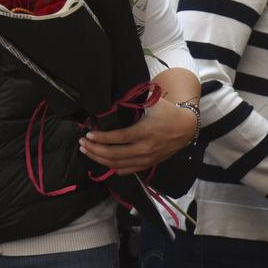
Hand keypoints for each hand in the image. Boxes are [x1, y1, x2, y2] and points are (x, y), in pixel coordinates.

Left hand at [78, 102, 196, 175]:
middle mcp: (145, 148)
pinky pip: (128, 171)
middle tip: (82, 143)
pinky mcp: (149, 164)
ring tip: (87, 152)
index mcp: (145, 131)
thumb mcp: (153, 101)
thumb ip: (135, 99)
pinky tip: (103, 162)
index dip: (101, 138)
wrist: (186, 128)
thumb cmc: (168, 112)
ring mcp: (147, 158)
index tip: (88, 134)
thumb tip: (114, 96)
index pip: (118, 138)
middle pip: (114, 155)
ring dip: (100, 159)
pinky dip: (113, 168)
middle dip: (94, 150)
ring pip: (118, 165)